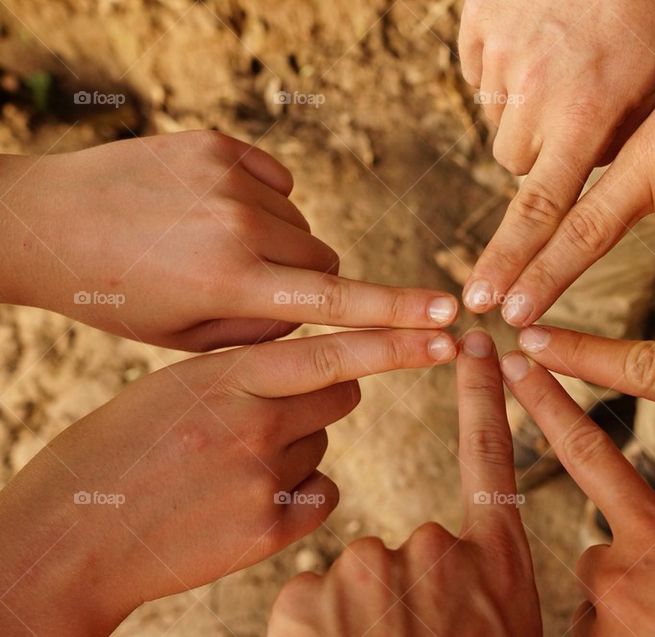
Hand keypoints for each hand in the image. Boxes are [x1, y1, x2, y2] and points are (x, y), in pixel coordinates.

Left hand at [0, 130, 458, 349]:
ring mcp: (228, 177)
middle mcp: (238, 224)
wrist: (42, 222)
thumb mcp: (184, 338)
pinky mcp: (216, 145)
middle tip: (253, 288)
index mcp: (230, 282)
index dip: (398, 314)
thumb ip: (263, 329)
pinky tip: (211, 211)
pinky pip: (275, 180)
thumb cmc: (114, 296)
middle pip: (325, 260)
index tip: (447, 317)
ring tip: (215, 247)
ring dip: (279, 242)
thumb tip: (311, 305)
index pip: (336, 303)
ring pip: (300, 223)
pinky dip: (260, 201)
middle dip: (307, 281)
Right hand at [0, 329, 456, 635]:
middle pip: (343, 394)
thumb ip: (240, 372)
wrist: (69, 536)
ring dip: (297, 447)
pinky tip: (244, 502)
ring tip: (232, 465)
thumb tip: (301, 366)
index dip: (396, 338)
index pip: (332, 348)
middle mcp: (252, 421)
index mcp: (226, 375)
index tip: (448, 328)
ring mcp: (262, 477)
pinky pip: (319, 493)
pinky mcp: (268, 527)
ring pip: (323, 444)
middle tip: (276, 412)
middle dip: (327, 396)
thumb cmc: (115, 450)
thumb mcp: (171, 388)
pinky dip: (297, 495)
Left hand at [267, 330, 540, 635]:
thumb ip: (480, 578)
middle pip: (405, 537)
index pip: (489, 455)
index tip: (474, 343)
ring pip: (355, 569)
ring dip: (358, 610)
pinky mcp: (311, 596)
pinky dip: (315, 627)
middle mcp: (435, 550)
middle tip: (407, 634)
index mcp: (497, 558)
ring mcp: (370, 568)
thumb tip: (448, 563)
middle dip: (398, 574)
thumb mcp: (498, 624)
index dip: (480, 395)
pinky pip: (310, 594)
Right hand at [458, 0, 654, 312]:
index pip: (542, 210)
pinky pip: (479, 73)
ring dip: (522, 110)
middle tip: (571, 108)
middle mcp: (535, 93)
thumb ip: (611, 142)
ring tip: (559, 65)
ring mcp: (500, 59)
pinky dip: (501, 68)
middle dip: (539, 153)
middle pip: (515, 164)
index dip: (513, 262)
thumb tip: (580, 176)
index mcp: (585, 114)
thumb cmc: (643, 10)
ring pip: (498, 120)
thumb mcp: (650, 84)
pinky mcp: (477, 29)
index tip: (485, 301)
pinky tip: (536, 39)